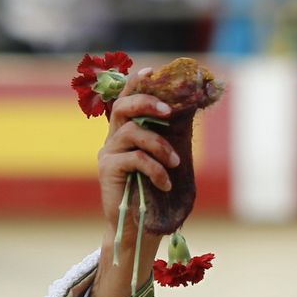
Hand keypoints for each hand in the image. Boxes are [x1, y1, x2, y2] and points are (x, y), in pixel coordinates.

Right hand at [91, 69, 177, 296]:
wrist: (138, 225)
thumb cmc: (155, 193)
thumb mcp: (165, 161)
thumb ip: (169, 139)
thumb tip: (189, 113)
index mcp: (126, 133)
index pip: (127, 100)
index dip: (137, 83)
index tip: (152, 70)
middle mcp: (113, 138)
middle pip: (124, 107)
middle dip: (147, 102)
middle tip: (168, 110)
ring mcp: (108, 153)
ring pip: (134, 132)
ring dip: (160, 146)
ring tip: (175, 164)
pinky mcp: (107, 169)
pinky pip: (135, 158)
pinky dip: (156, 169)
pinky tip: (165, 183)